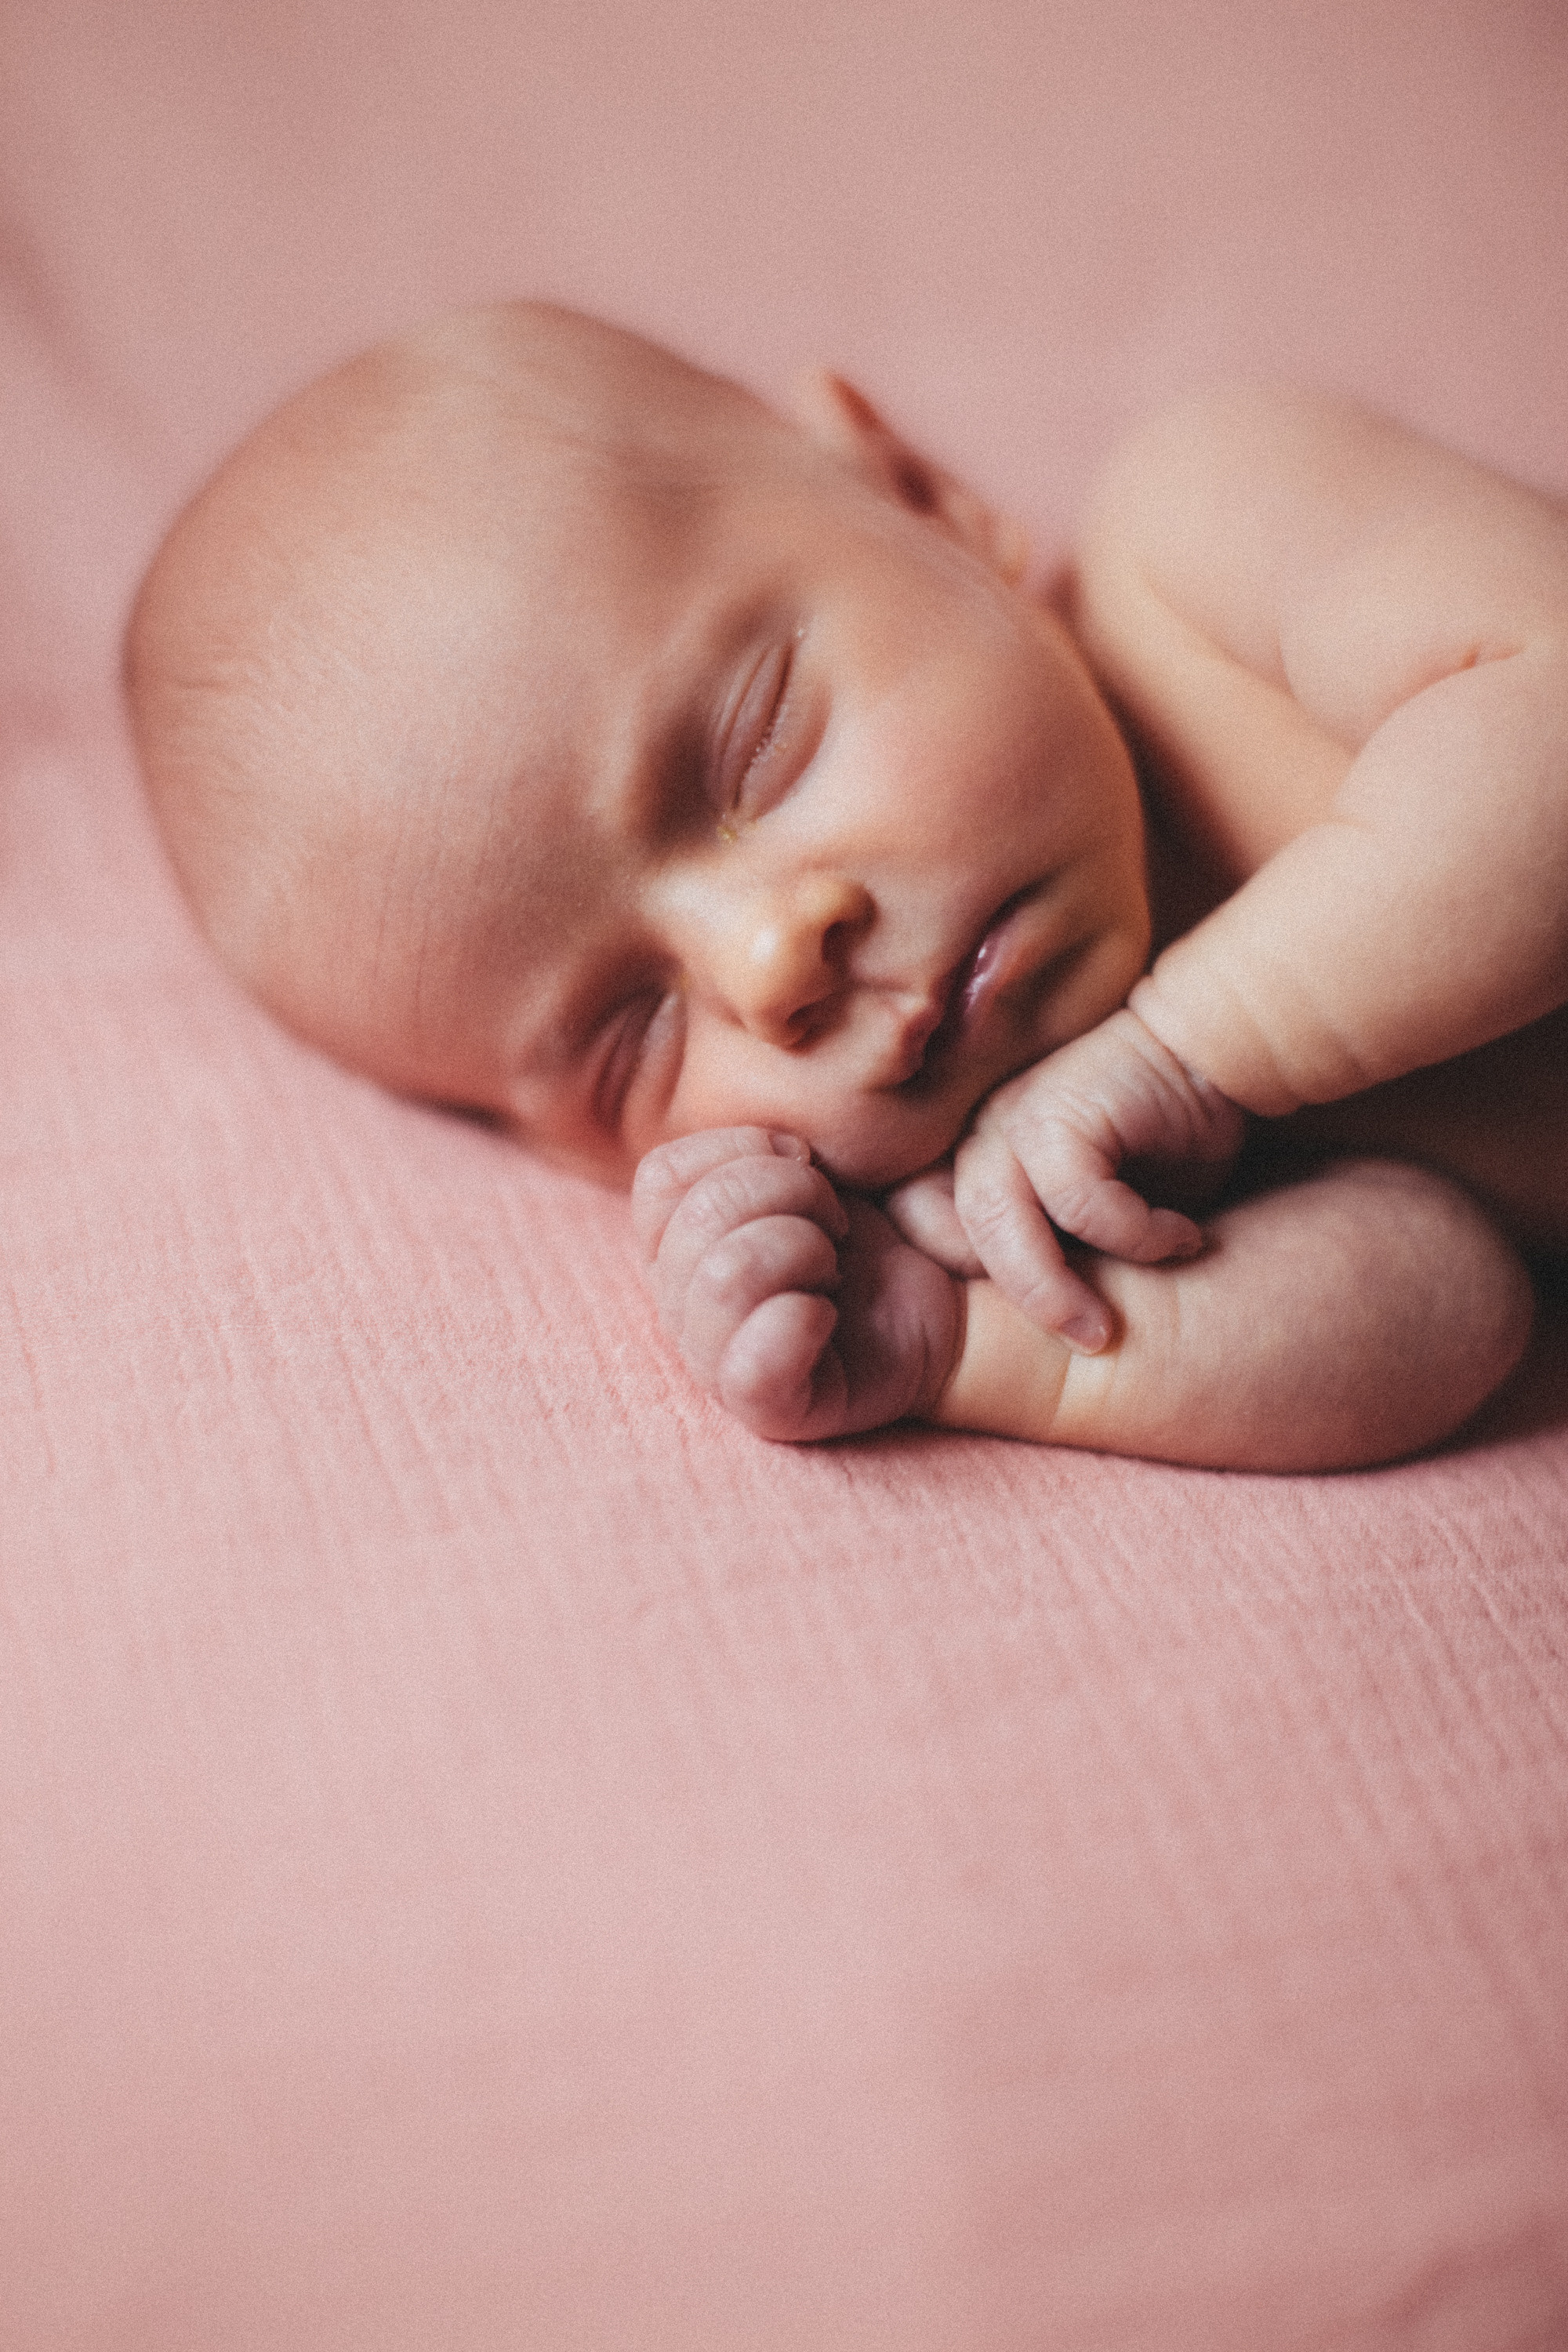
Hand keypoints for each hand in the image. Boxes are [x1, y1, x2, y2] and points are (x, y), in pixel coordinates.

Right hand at [633, 1128, 962, 1441]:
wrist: (941, 1303)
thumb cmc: (866, 1234)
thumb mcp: (810, 1170)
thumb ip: (757, 1147)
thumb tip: (778, 1142)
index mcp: (675, 1241)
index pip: (662, 1176)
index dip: (742, 1148)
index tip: (807, 1160)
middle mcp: (679, 1304)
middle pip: (701, 1217)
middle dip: (792, 1193)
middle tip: (837, 1222)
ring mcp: (713, 1361)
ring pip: (725, 1276)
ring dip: (805, 1251)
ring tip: (837, 1269)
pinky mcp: (764, 1409)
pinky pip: (753, 1364)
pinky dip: (802, 1321)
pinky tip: (829, 1317)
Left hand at [953, 1008, 1245, 1350]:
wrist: (1213, 1054)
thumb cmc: (1162, 1145)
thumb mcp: (1103, 1220)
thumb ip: (1062, 1256)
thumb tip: (1053, 1339)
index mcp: (976, 1170)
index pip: (928, 1244)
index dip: (979, 1294)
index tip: (1060, 1325)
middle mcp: (980, 1142)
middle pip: (951, 1241)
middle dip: (1024, 1307)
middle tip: (1093, 1343)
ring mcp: (1012, 1119)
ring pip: (999, 1224)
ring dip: (1057, 1289)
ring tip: (1111, 1325)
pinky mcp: (1061, 1109)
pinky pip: (1075, 1196)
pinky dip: (1132, 1235)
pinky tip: (1182, 1239)